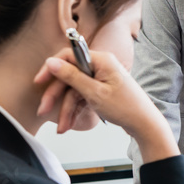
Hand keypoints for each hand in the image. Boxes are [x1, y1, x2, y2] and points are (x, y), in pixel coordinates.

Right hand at [33, 48, 177, 162]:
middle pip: (69, 77)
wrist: (145, 124)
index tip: (39, 81)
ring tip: (62, 127)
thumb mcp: (94, 92)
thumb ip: (71, 76)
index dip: (51, 68)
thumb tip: (52, 61)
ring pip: (74, 91)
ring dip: (66, 110)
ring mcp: (101, 79)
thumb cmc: (126, 107)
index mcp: (101, 60)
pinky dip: (75, 111)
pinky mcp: (101, 90)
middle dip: (56, 96)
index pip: (68, 56)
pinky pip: (82, 98)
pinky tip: (69, 124)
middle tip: (43, 110)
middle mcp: (100, 66)